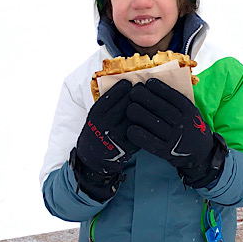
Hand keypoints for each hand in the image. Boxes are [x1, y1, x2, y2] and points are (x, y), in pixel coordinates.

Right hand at [70, 79, 137, 198]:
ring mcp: (115, 137)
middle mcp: (104, 125)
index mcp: (95, 116)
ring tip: (149, 101)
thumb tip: (127, 83)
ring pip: (135, 118)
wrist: (93, 159)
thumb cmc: (97, 131)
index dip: (122, 87)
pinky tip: (149, 116)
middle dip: (136, 94)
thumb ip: (107, 103)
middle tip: (143, 88)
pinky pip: (140, 131)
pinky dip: (146, 123)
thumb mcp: (95, 117)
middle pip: (126, 104)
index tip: (129, 82)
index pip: (112, 95)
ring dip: (145, 107)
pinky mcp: (126, 148)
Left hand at [126, 78, 227, 186]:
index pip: (171, 96)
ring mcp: (174, 138)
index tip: (147, 83)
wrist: (200, 152)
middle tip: (133, 93)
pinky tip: (130, 128)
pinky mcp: (166, 151)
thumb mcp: (190, 112)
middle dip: (143, 97)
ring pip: (151, 122)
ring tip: (130, 108)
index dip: (157, 88)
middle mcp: (182, 123)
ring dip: (137, 113)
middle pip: (158, 107)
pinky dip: (137, 134)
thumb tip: (153, 84)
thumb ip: (177, 101)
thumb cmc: (189, 126)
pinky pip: (148, 141)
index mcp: (189, 111)